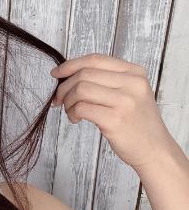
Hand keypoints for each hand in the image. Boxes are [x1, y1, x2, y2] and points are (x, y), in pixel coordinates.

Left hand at [50, 52, 176, 168]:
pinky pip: (81, 108)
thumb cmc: (136, 123)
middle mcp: (131, 83)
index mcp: (134, 72)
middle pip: (84, 74)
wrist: (154, 149)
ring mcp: (124, 101)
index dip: (70, 65)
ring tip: (71, 111)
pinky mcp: (115, 119)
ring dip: (67, 101)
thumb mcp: (130, 93)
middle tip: (59, 99)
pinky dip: (72, 113)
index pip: (95, 60)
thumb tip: (70, 75)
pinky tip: (76, 119)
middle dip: (64, 87)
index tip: (56, 73)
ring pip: (80, 89)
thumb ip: (107, 81)